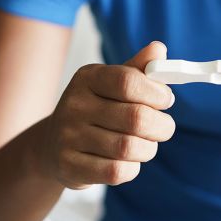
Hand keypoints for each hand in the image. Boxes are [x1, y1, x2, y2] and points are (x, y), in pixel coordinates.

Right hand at [38, 41, 175, 189]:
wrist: (53, 146)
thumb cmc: (95, 110)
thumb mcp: (112, 84)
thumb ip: (138, 69)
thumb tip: (159, 49)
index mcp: (87, 78)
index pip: (127, 81)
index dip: (156, 93)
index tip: (166, 100)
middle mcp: (74, 105)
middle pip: (135, 118)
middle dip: (161, 126)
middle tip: (164, 128)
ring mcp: (68, 137)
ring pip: (129, 147)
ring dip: (148, 149)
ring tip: (146, 144)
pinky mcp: (69, 166)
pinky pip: (116, 171)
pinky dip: (133, 168)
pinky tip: (129, 161)